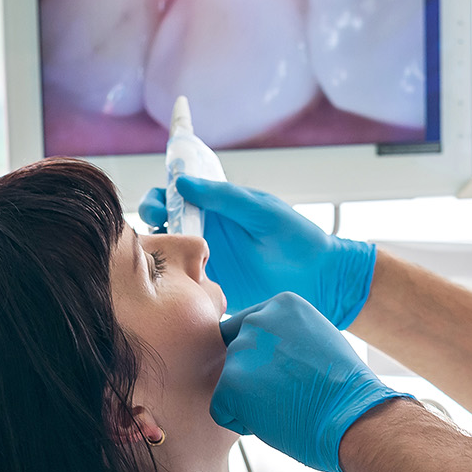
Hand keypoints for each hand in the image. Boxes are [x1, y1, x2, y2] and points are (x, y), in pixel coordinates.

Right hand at [139, 177, 377, 327]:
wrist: (320, 280)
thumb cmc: (297, 238)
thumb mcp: (261, 211)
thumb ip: (224, 197)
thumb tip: (182, 182)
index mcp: (216, 207)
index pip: (176, 196)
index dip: (160, 196)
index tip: (158, 203)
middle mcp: (205, 232)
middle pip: (163, 224)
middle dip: (152, 222)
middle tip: (157, 226)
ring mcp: (206, 261)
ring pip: (167, 254)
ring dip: (157, 251)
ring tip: (160, 254)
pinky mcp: (210, 288)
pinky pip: (181, 284)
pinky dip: (170, 282)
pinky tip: (172, 282)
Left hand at [212, 293, 409, 471]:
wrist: (352, 417)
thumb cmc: (343, 388)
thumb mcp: (317, 339)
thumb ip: (285, 335)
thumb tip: (263, 347)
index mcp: (281, 304)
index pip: (248, 329)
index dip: (266, 360)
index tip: (293, 374)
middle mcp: (257, 320)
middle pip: (237, 355)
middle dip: (255, 379)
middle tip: (291, 394)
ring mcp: (242, 352)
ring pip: (229, 383)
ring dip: (250, 400)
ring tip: (287, 406)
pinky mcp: (230, 385)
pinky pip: (221, 409)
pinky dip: (241, 423)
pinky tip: (274, 421)